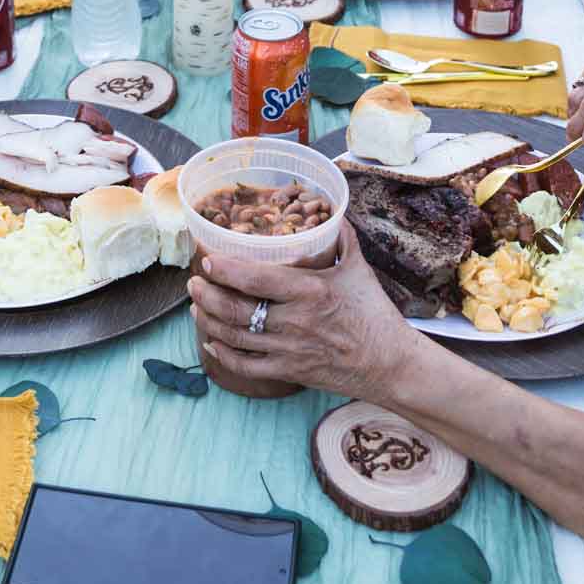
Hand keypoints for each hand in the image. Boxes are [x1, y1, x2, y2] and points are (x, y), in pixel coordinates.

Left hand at [188, 225, 414, 400]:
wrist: (391, 364)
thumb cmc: (375, 314)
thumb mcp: (359, 268)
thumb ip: (341, 237)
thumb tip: (330, 210)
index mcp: (310, 291)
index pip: (255, 279)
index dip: (225, 269)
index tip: (207, 259)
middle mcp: (294, 322)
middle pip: (236, 308)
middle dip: (206, 294)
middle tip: (193, 282)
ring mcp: (289, 350)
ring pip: (234, 337)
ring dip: (209, 320)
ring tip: (196, 306)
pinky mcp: (289, 372)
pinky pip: (246, 367)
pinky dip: (223, 355)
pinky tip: (211, 341)